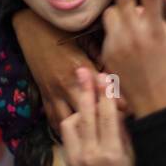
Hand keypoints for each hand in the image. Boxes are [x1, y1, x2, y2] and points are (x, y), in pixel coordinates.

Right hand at [10, 9, 114, 125]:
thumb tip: (118, 74)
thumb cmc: (61, 32)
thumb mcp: (84, 42)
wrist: (32, 30)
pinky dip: (65, 128)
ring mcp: (53, 92)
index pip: (104, 93)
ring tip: (96, 135)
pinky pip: (54, 119)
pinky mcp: (44, 96)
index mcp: (80, 69)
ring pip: (69, 122)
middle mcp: (67, 84)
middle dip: (102, 121)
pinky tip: (76, 132)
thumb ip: (100, 58)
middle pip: (88, 112)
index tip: (132, 112)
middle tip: (117, 128)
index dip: (120, 104)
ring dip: (82, 128)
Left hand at [58, 67, 135, 165]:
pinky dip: (75, 120)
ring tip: (89, 99)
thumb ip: (122, 125)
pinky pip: (67, 131)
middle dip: (85, 91)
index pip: (107, 117)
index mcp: (112, 152)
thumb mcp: (133, 148)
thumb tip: (113, 98)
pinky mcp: (67, 158)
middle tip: (83, 71)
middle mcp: (91, 155)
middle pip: (86, 116)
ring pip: (72, 122)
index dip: (105, 95)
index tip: (104, 77)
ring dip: (80, 108)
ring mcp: (76, 158)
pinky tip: (84, 116)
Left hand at [99, 0, 165, 117]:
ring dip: (119, 14)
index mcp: (155, 29)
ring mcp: (118, 43)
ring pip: (111, 14)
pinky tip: (129, 50)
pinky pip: (109, 32)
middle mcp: (134, 33)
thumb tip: (145, 5)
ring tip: (133, 32)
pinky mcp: (107, 52)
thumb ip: (158, 20)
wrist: (157, 103)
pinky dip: (117, 33)